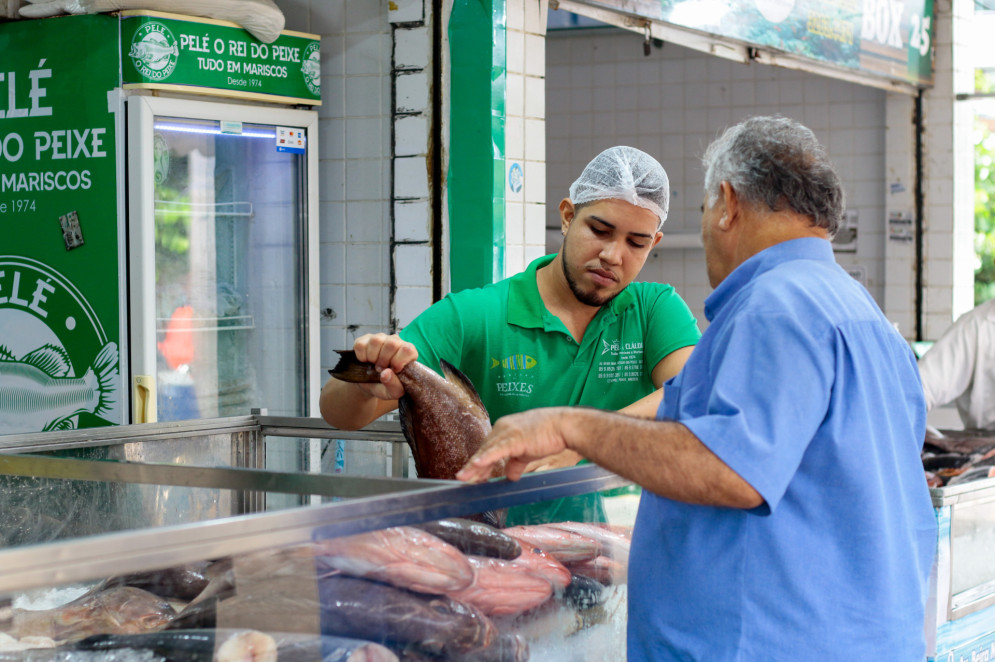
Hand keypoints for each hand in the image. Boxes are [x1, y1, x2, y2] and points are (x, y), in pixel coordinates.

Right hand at [352, 333, 417, 400]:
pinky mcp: (365, 339)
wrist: (368, 384)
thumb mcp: (392, 392)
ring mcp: (380, 338)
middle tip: (381, 369)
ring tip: (374, 365)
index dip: (398, 361)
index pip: (407, 349)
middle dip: (384, 361)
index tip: (394, 370)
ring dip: (372, 357)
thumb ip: (394, 386)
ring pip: (376, 341)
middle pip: (392, 343)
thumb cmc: (385, 386)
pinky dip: (361, 356)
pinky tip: (365, 361)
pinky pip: (361, 344)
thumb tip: (386, 373)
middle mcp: (396, 342)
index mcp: (408, 353)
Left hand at [457, 407, 573, 482]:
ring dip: (474, 466)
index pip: (488, 449)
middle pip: (484, 450)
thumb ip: (516, 463)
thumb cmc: (548, 436)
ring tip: (463, 477)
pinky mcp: (515, 438)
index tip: (472, 477)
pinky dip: (486, 458)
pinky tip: (476, 465)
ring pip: (487, 451)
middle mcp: (502, 428)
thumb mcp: (528, 452)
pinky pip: (497, 450)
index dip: (479, 464)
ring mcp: (507, 432)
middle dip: (473, 468)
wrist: (563, 426)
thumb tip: (510, 476)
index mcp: (504, 430)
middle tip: (463, 481)